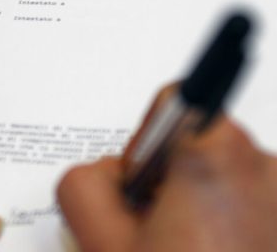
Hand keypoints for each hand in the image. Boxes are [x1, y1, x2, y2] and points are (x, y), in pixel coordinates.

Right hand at [57, 89, 276, 251]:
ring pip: (221, 176)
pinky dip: (224, 220)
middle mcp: (264, 166)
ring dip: (196, 204)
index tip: (142, 184)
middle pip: (197, 142)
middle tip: (155, 231)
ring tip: (184, 250)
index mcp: (215, 156)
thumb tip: (105, 174)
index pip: (174, 101)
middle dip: (168, 181)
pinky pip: (246, 200)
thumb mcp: (101, 240)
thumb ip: (81, 184)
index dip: (145, 141)